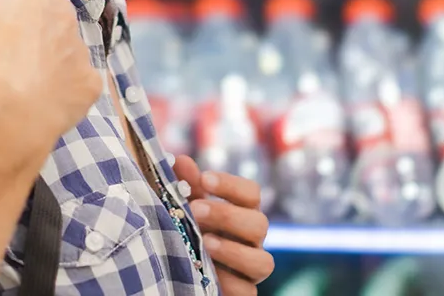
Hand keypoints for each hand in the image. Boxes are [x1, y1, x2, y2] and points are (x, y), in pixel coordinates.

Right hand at [0, 0, 102, 151]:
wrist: (1, 119)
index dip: (6, 0)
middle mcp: (62, 16)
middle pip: (50, 14)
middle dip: (34, 27)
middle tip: (9, 53)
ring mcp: (80, 52)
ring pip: (67, 49)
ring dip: (52, 59)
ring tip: (26, 84)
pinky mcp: (90, 86)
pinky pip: (79, 84)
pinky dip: (65, 92)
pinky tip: (44, 105)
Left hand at [173, 155, 273, 294]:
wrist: (183, 270)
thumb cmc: (189, 229)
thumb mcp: (186, 207)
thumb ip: (186, 186)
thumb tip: (180, 160)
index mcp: (242, 213)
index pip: (251, 194)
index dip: (231, 185)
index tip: (205, 178)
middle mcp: (252, 240)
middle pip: (259, 224)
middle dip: (227, 215)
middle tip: (196, 210)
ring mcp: (251, 269)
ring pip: (263, 262)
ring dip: (233, 251)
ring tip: (205, 242)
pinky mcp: (243, 292)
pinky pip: (247, 291)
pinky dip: (229, 282)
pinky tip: (206, 273)